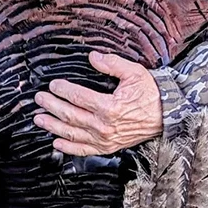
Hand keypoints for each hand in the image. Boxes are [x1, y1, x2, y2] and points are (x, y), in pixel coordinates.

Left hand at [33, 51, 161, 154]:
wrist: (167, 115)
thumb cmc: (151, 94)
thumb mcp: (134, 73)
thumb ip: (112, 64)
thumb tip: (93, 57)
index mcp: (110, 107)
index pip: (78, 97)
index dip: (63, 90)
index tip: (53, 84)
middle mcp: (105, 126)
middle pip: (70, 115)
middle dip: (51, 106)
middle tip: (39, 99)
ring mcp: (105, 139)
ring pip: (72, 133)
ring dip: (53, 126)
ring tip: (39, 119)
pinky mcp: (108, 147)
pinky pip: (84, 150)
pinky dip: (68, 148)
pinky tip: (56, 143)